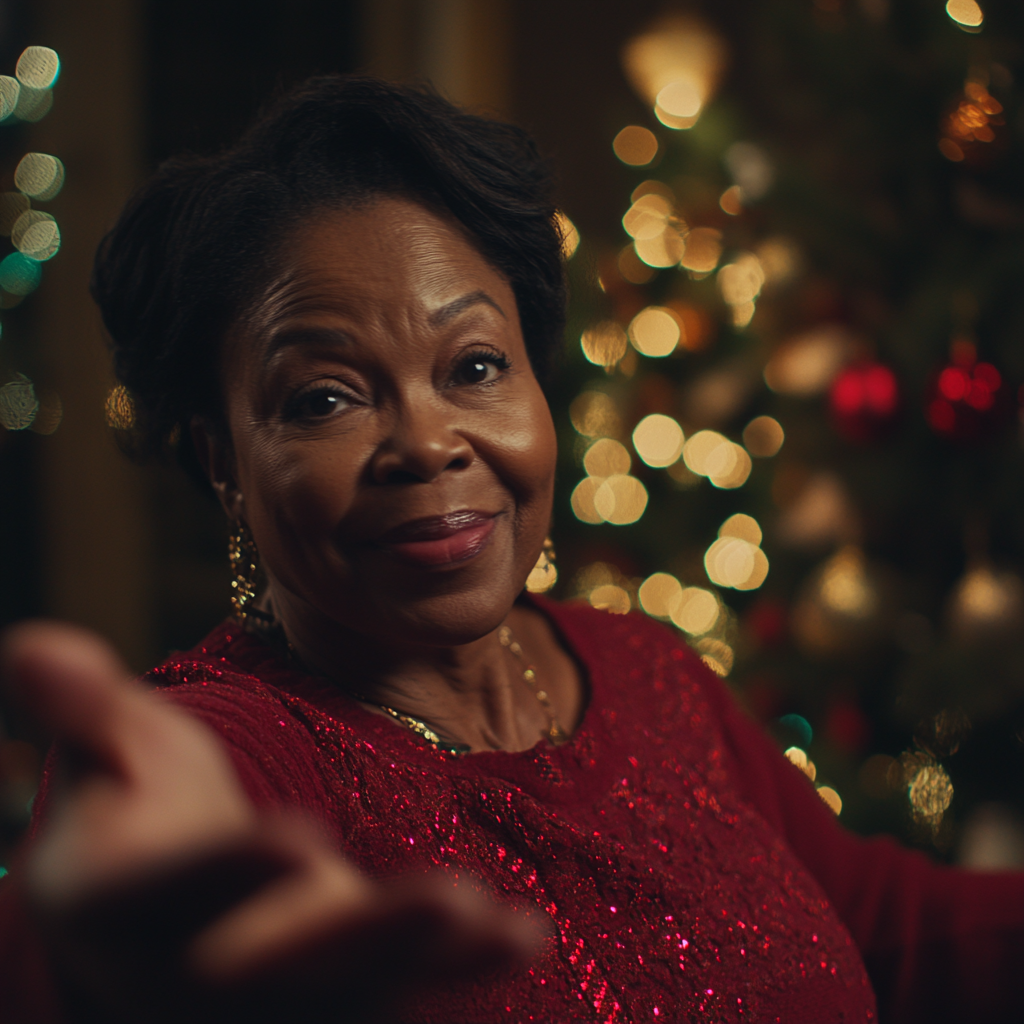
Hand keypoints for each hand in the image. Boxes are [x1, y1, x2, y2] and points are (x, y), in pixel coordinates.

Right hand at [2, 623, 538, 1021]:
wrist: (167, 919)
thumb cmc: (139, 822)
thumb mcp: (109, 759)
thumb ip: (81, 709)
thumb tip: (31, 641)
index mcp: (129, 907)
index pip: (177, 896)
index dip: (229, 875)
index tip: (295, 841)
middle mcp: (201, 970)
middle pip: (282, 969)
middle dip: (364, 938)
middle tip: (447, 902)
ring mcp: (276, 993)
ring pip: (352, 991)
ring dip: (426, 959)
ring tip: (496, 924)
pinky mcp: (340, 989)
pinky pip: (399, 986)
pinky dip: (459, 966)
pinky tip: (520, 936)